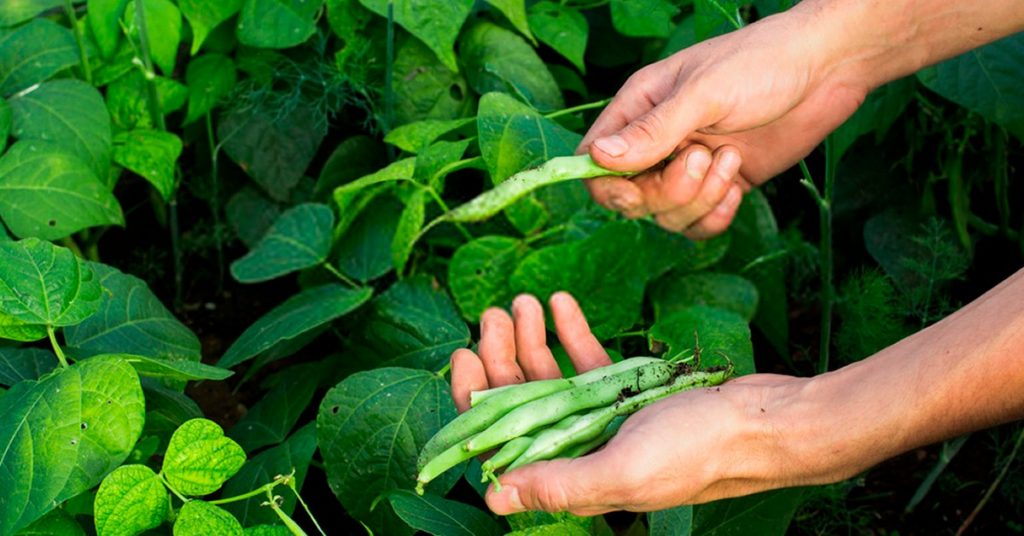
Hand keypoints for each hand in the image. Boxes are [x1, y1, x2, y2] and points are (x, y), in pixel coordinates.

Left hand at [449, 292, 809, 515]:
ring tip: (523, 301)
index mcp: (573, 477)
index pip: (504, 443)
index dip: (475, 403)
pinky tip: (562, 303)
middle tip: (495, 314)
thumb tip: (493, 500)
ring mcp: (606, 418)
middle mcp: (583, 449)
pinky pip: (590, 363)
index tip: (463, 355)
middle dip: (502, 358)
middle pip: (522, 403)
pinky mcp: (632, 393)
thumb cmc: (699, 452)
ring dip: (533, 339)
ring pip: (553, 377)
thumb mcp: (623, 471)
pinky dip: (573, 334)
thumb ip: (557, 485)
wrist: (768, 423)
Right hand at [581, 7, 868, 237]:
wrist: (827, 68)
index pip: (595, 161)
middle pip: (632, 198)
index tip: (637, 188)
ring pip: (667, 215)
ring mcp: (690, 166)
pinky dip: (716, 216)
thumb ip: (652, 131)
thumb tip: (598, 158)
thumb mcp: (703, 93)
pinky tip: (739, 187)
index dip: (608, 185)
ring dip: (699, 199)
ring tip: (730, 160)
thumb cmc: (761, 62)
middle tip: (702, 159)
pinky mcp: (722, 185)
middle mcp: (659, 141)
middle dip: (667, 191)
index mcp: (640, 108)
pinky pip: (699, 224)